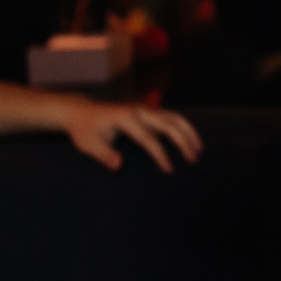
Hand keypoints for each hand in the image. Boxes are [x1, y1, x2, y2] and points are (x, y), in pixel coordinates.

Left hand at [58, 99, 203, 173]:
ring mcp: (145, 109)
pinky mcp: (148, 111)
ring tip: (199, 149)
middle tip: (194, 159)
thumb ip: (104, 155)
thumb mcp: (88, 144)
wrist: (82, 112)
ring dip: (189, 132)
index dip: (161, 155)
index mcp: (125, 118)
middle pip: (169, 124)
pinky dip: (183, 127)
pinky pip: (171, 117)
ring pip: (174, 117)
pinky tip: (189, 139)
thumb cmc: (84, 129)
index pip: (148, 139)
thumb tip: (119, 168)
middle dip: (183, 141)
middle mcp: (139, 110)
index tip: (170, 170)